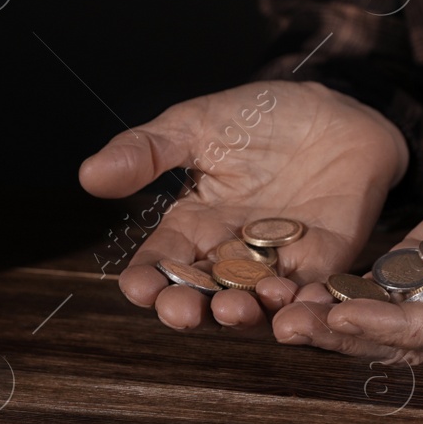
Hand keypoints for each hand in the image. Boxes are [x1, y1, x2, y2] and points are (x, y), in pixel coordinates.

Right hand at [79, 81, 408, 329]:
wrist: (333, 110)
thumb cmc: (258, 117)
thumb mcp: (195, 125)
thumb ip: (147, 151)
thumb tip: (89, 174)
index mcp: (191, 226)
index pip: (160, 264)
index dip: (146, 281)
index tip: (139, 288)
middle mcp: (229, 255)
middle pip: (201, 295)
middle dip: (190, 308)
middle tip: (183, 312)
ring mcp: (276, 263)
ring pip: (254, 303)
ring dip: (244, 313)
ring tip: (236, 309)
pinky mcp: (323, 261)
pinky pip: (311, 292)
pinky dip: (304, 305)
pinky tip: (296, 306)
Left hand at [270, 136, 422, 363]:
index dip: (391, 327)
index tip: (340, 315)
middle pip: (399, 340)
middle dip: (342, 335)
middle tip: (284, 327)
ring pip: (379, 322)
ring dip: (329, 321)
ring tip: (273, 314)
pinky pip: (376, 290)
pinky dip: (336, 291)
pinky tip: (291, 285)